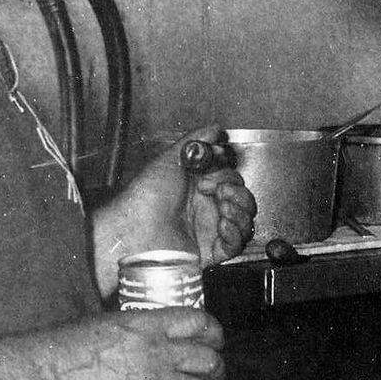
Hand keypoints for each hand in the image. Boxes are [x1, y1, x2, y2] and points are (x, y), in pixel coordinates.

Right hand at [36, 308, 226, 379]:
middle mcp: (157, 352)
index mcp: (147, 324)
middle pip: (207, 360)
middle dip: (217, 370)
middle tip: (216, 376)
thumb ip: (133, 331)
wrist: (43, 375)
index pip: (197, 321)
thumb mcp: (105, 324)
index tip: (216, 341)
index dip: (213, 332)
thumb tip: (143, 337)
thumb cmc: (63, 346)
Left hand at [95, 126, 255, 286]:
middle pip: (243, 200)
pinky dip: (235, 233)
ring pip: (244, 221)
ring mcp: (209, 230)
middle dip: (237, 192)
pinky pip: (236, 244)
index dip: (229, 174)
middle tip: (219, 190)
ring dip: (240, 211)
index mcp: (198, 188)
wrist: (136, 228)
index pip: (231, 179)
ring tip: (223, 207)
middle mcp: (206, 208)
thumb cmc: (145, 195)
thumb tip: (214, 128)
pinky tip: (222, 225)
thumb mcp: (170, 158)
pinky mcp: (211, 251)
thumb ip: (196, 141)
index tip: (215, 172)